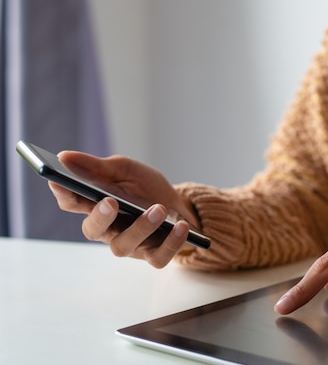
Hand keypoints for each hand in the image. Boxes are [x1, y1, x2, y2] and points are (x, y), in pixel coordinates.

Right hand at [49, 150, 197, 267]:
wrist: (177, 204)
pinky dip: (171, 243)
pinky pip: (158, 257)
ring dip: (141, 227)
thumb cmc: (145, 187)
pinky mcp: (153, 255)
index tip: (59, 180)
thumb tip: (63, 157)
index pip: (71, 202)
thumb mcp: (124, 169)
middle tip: (110, 201)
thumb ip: (97, 167)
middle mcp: (108, 228)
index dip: (63, 193)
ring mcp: (131, 244)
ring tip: (159, 209)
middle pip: (93, 230)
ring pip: (124, 246)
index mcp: (95, 204)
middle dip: (99, 218)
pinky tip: (181, 226)